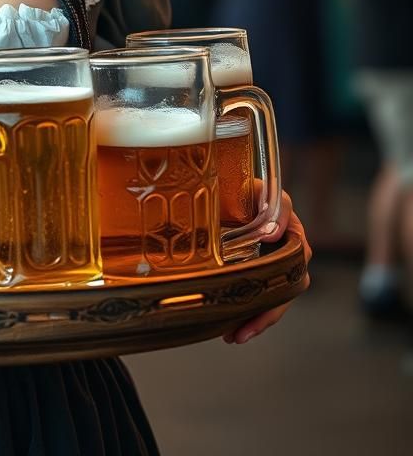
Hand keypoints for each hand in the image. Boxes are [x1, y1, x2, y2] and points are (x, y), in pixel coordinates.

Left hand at [222, 190, 311, 344]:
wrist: (223, 190)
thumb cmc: (242, 187)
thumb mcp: (258, 189)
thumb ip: (276, 206)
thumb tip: (273, 234)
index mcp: (292, 230)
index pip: (300, 254)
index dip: (288, 274)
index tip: (269, 291)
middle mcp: (286, 252)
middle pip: (286, 289)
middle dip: (266, 314)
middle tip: (243, 331)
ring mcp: (271, 265)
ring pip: (272, 300)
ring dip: (254, 321)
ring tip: (233, 337)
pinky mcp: (255, 273)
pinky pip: (256, 298)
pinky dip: (245, 315)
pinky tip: (228, 330)